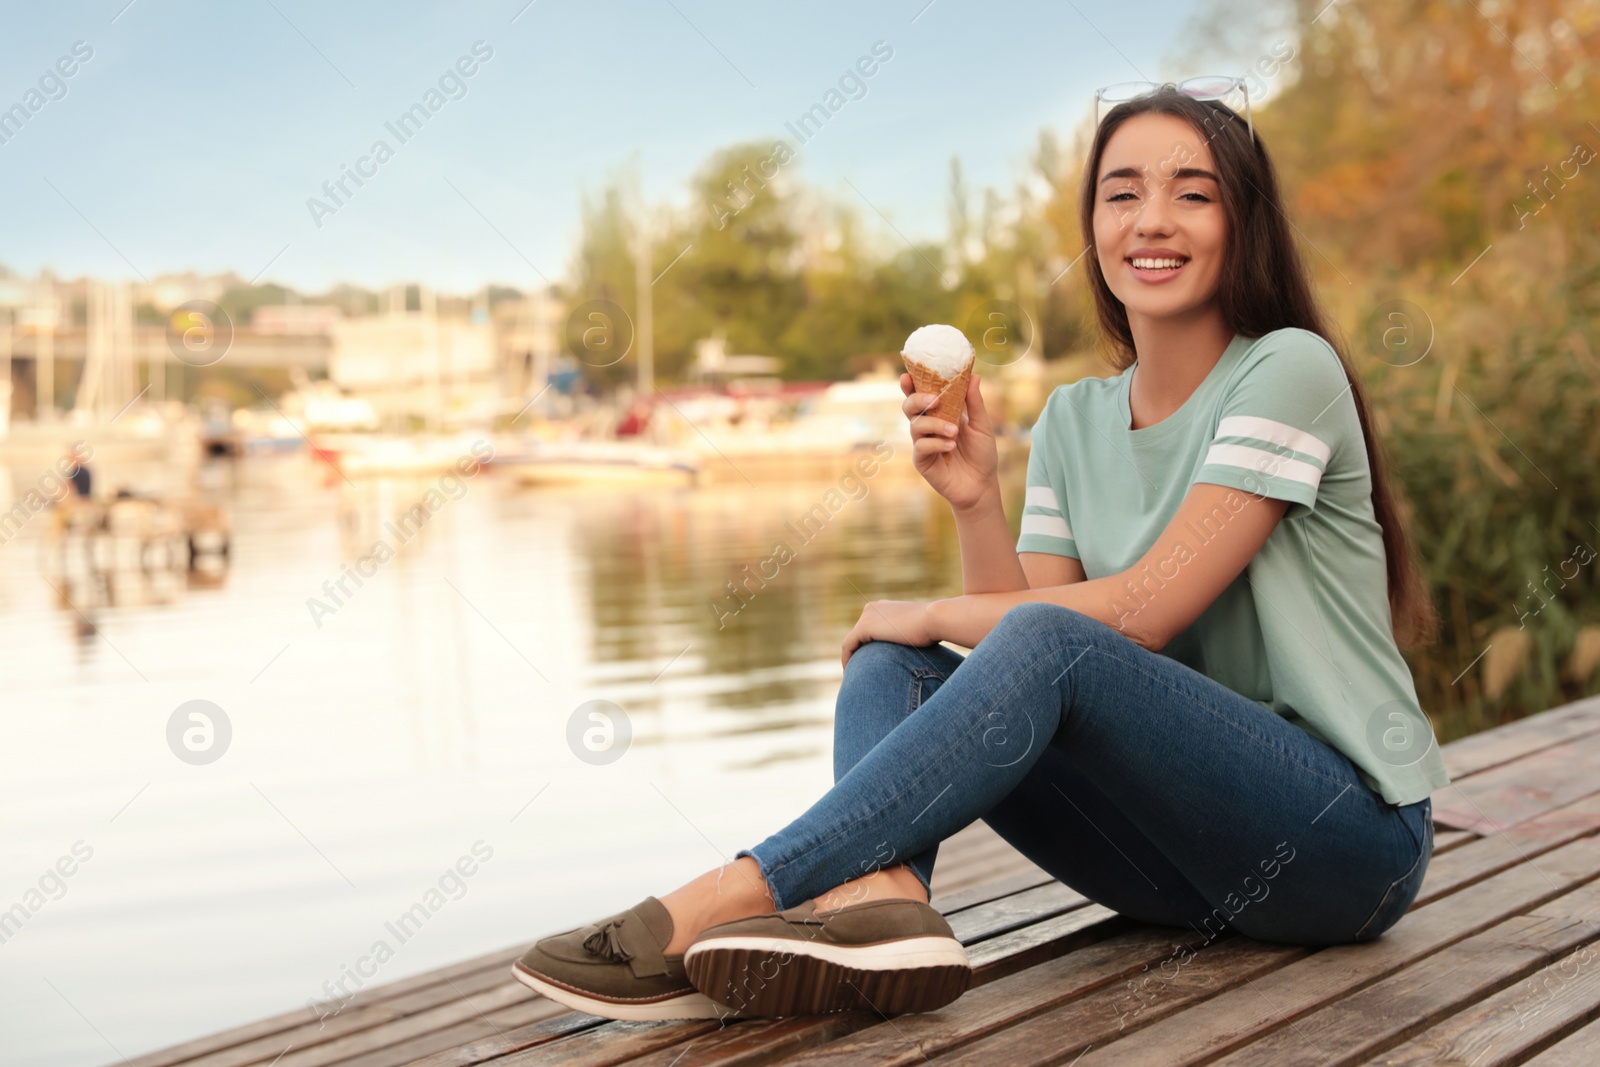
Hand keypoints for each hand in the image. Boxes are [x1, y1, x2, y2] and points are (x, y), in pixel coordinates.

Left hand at [842, 599, 935, 668]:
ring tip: (854, 678)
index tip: (869, 665)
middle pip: (858, 636)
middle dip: (857, 654)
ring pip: (851, 642)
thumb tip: (908, 650)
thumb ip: (906, 638)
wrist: (934, 619)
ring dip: (850, 659)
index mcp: (883, 607)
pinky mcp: (864, 627)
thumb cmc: (932, 628)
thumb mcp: (916, 632)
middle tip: (858, 674)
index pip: (869, 629)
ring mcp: (867, 616)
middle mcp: (871, 609)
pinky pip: (848, 646)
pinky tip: (851, 675)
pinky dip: (847, 660)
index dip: (865, 648)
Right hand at [900, 371, 998, 510]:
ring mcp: (923, 444)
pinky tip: (951, 446)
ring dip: (935, 425)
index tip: (909, 375)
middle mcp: (927, 427)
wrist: (982, 485)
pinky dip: (936, 443)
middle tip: (935, 400)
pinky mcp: (922, 461)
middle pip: (909, 407)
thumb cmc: (982, 454)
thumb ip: (974, 403)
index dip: (911, 385)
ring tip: (955, 432)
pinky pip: (921, 446)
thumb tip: (974, 376)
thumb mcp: (982, 425)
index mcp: (939, 414)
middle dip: (918, 399)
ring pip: (915, 426)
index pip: (921, 395)